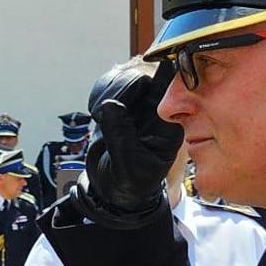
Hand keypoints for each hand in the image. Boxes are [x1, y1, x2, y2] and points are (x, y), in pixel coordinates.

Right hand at [70, 60, 182, 227]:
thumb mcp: (127, 164)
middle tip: (103, 112)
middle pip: (142, 77)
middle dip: (120, 89)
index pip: (168, 91)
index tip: (142, 76)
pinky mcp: (121, 101)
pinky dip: (99, 94)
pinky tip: (97, 115)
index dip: (156, 77)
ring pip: (124, 76)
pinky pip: (109, 82)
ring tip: (98, 117)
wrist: (112, 189)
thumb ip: (120, 135)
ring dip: (106, 91)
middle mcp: (158, 110)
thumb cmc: (128, 182)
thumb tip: (109, 104)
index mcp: (169, 125)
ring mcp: (139, 104)